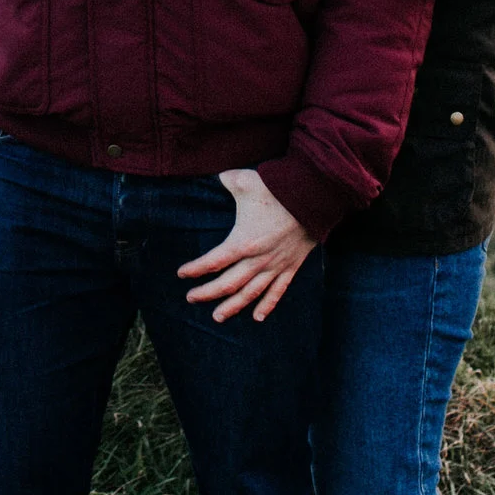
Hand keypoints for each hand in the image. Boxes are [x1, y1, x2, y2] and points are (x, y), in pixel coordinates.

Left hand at [179, 168, 317, 322]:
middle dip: (207, 293)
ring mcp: (275, 265)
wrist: (313, 197)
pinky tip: (257, 317)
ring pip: (250, 293)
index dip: (195, 269)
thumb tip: (214, 176)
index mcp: (243, 241)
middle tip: (191, 298)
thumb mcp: (243, 181)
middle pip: (228, 284)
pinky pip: (278, 291)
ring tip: (217, 317)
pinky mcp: (291, 266)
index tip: (181, 274)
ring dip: (233, 306)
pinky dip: (267, 305)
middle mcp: (258, 259)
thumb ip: (224, 181)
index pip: (213, 261)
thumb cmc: (276, 188)